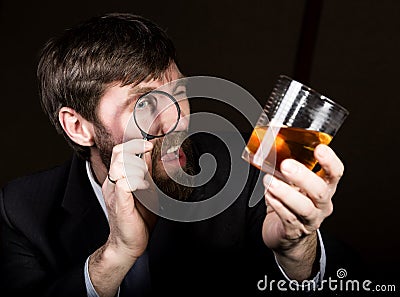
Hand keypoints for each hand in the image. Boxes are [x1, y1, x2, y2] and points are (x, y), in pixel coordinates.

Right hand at [89, 139, 154, 296]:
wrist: (129, 243)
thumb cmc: (138, 218)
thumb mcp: (147, 191)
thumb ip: (148, 174)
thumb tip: (153, 156)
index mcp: (118, 178)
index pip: (120, 151)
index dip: (135, 145)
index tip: (150, 146)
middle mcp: (113, 183)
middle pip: (118, 154)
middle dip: (136, 151)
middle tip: (149, 157)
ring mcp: (114, 193)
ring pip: (119, 167)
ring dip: (137, 167)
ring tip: (147, 178)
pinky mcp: (119, 204)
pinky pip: (123, 184)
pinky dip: (136, 181)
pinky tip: (145, 188)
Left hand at [262, 144, 343, 279]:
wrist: (285, 233)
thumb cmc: (290, 203)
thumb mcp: (292, 183)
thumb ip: (287, 167)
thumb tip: (273, 148)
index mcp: (325, 187)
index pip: (335, 173)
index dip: (330, 161)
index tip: (319, 149)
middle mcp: (321, 204)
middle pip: (320, 190)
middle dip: (303, 177)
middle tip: (286, 165)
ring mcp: (310, 219)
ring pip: (304, 207)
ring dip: (285, 193)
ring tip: (270, 182)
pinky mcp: (295, 231)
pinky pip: (288, 218)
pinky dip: (277, 205)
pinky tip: (269, 195)